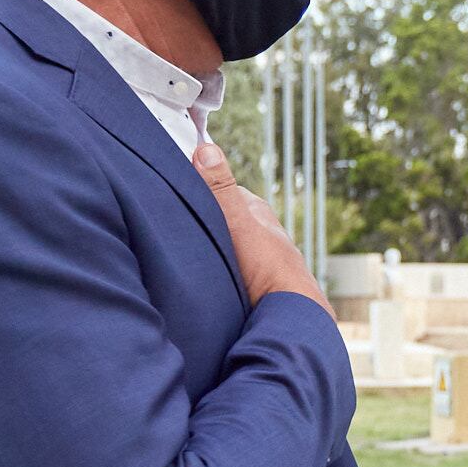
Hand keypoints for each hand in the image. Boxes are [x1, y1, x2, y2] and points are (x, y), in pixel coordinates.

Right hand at [192, 141, 328, 311]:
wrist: (290, 316)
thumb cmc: (267, 270)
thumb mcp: (238, 223)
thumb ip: (220, 190)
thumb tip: (206, 150)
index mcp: (259, 215)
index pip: (224, 192)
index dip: (201, 190)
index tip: (176, 192)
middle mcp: (263, 235)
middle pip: (226, 220)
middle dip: (204, 222)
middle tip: (179, 229)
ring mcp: (263, 262)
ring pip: (229, 247)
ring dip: (211, 251)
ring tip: (190, 257)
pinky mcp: (259, 287)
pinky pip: (231, 272)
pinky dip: (218, 273)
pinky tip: (209, 281)